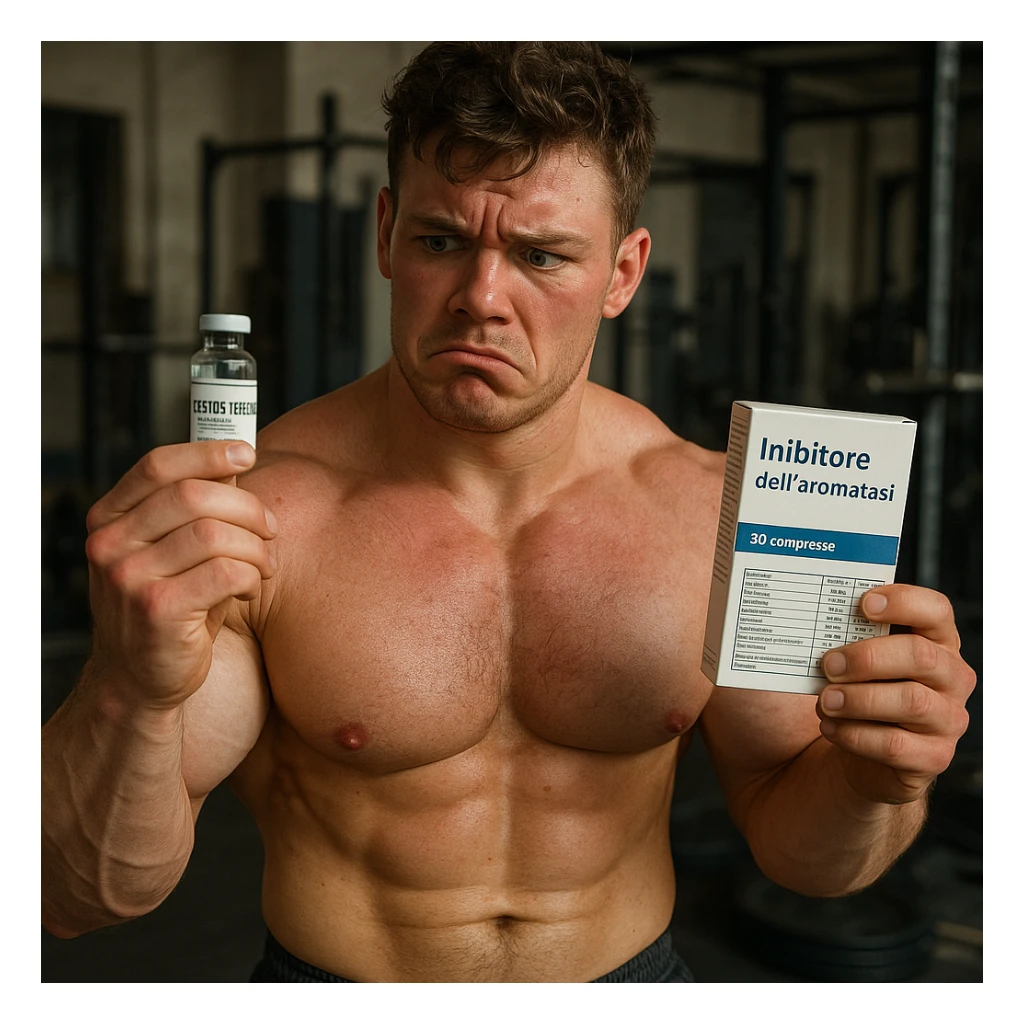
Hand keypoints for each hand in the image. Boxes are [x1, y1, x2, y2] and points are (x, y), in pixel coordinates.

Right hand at [84, 441, 277, 709]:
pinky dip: (251, 576)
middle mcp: (110, 544)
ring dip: (255, 547)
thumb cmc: (169, 606)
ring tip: (263, 565)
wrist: (138, 680)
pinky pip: (226, 572)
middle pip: (194, 496)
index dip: (207, 453)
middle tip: (270, 529)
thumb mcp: (170, 551)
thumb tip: (235, 457)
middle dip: (247, 508)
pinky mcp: (158, 610)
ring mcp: (129, 578)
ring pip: (215, 534)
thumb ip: (194, 510)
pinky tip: (249, 588)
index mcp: (109, 519)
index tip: (246, 454)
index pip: (158, 466)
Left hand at [815, 584, 975, 804]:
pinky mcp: (930, 758)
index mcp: (930, 641)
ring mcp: (945, 720)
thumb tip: (797, 606)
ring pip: (912, 702)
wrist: (829, 757)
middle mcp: (947, 678)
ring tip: (825, 701)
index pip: (935, 610)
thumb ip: (830, 632)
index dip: (904, 602)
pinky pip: (896, 745)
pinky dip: (855, 735)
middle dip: (867, 658)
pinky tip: (830, 727)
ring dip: (859, 699)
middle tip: (828, 665)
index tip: (863, 604)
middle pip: (921, 655)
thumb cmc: (835, 693)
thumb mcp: (832, 657)